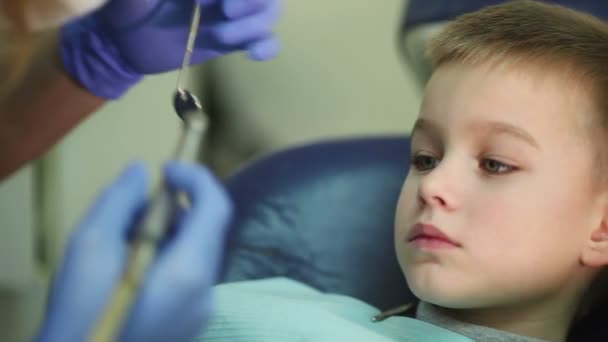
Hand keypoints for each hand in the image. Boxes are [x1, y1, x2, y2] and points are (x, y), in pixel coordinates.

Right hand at [36, 161, 232, 341]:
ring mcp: (201, 309)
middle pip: (206, 229)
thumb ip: (119, 200)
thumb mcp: (90, 245)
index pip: (217, 207)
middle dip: (177, 207)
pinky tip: (134, 264)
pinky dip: (170, 256)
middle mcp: (205, 290)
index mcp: (188, 270)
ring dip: (171, 232)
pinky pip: (191, 274)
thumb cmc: (83, 310)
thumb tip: (140, 171)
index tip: (165, 170)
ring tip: (127, 238)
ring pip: (198, 251)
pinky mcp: (191, 320)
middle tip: (135, 209)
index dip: (196, 178)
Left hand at [60, 0, 281, 98]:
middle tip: (226, 12)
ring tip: (222, 38)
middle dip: (251, 1)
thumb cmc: (128, 6)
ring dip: (254, 25)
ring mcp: (232, 15)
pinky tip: (252, 54)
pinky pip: (267, 41)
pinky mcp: (233, 42)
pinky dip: (267, 47)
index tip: (201, 0)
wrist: (124, 44)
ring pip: (270, 12)